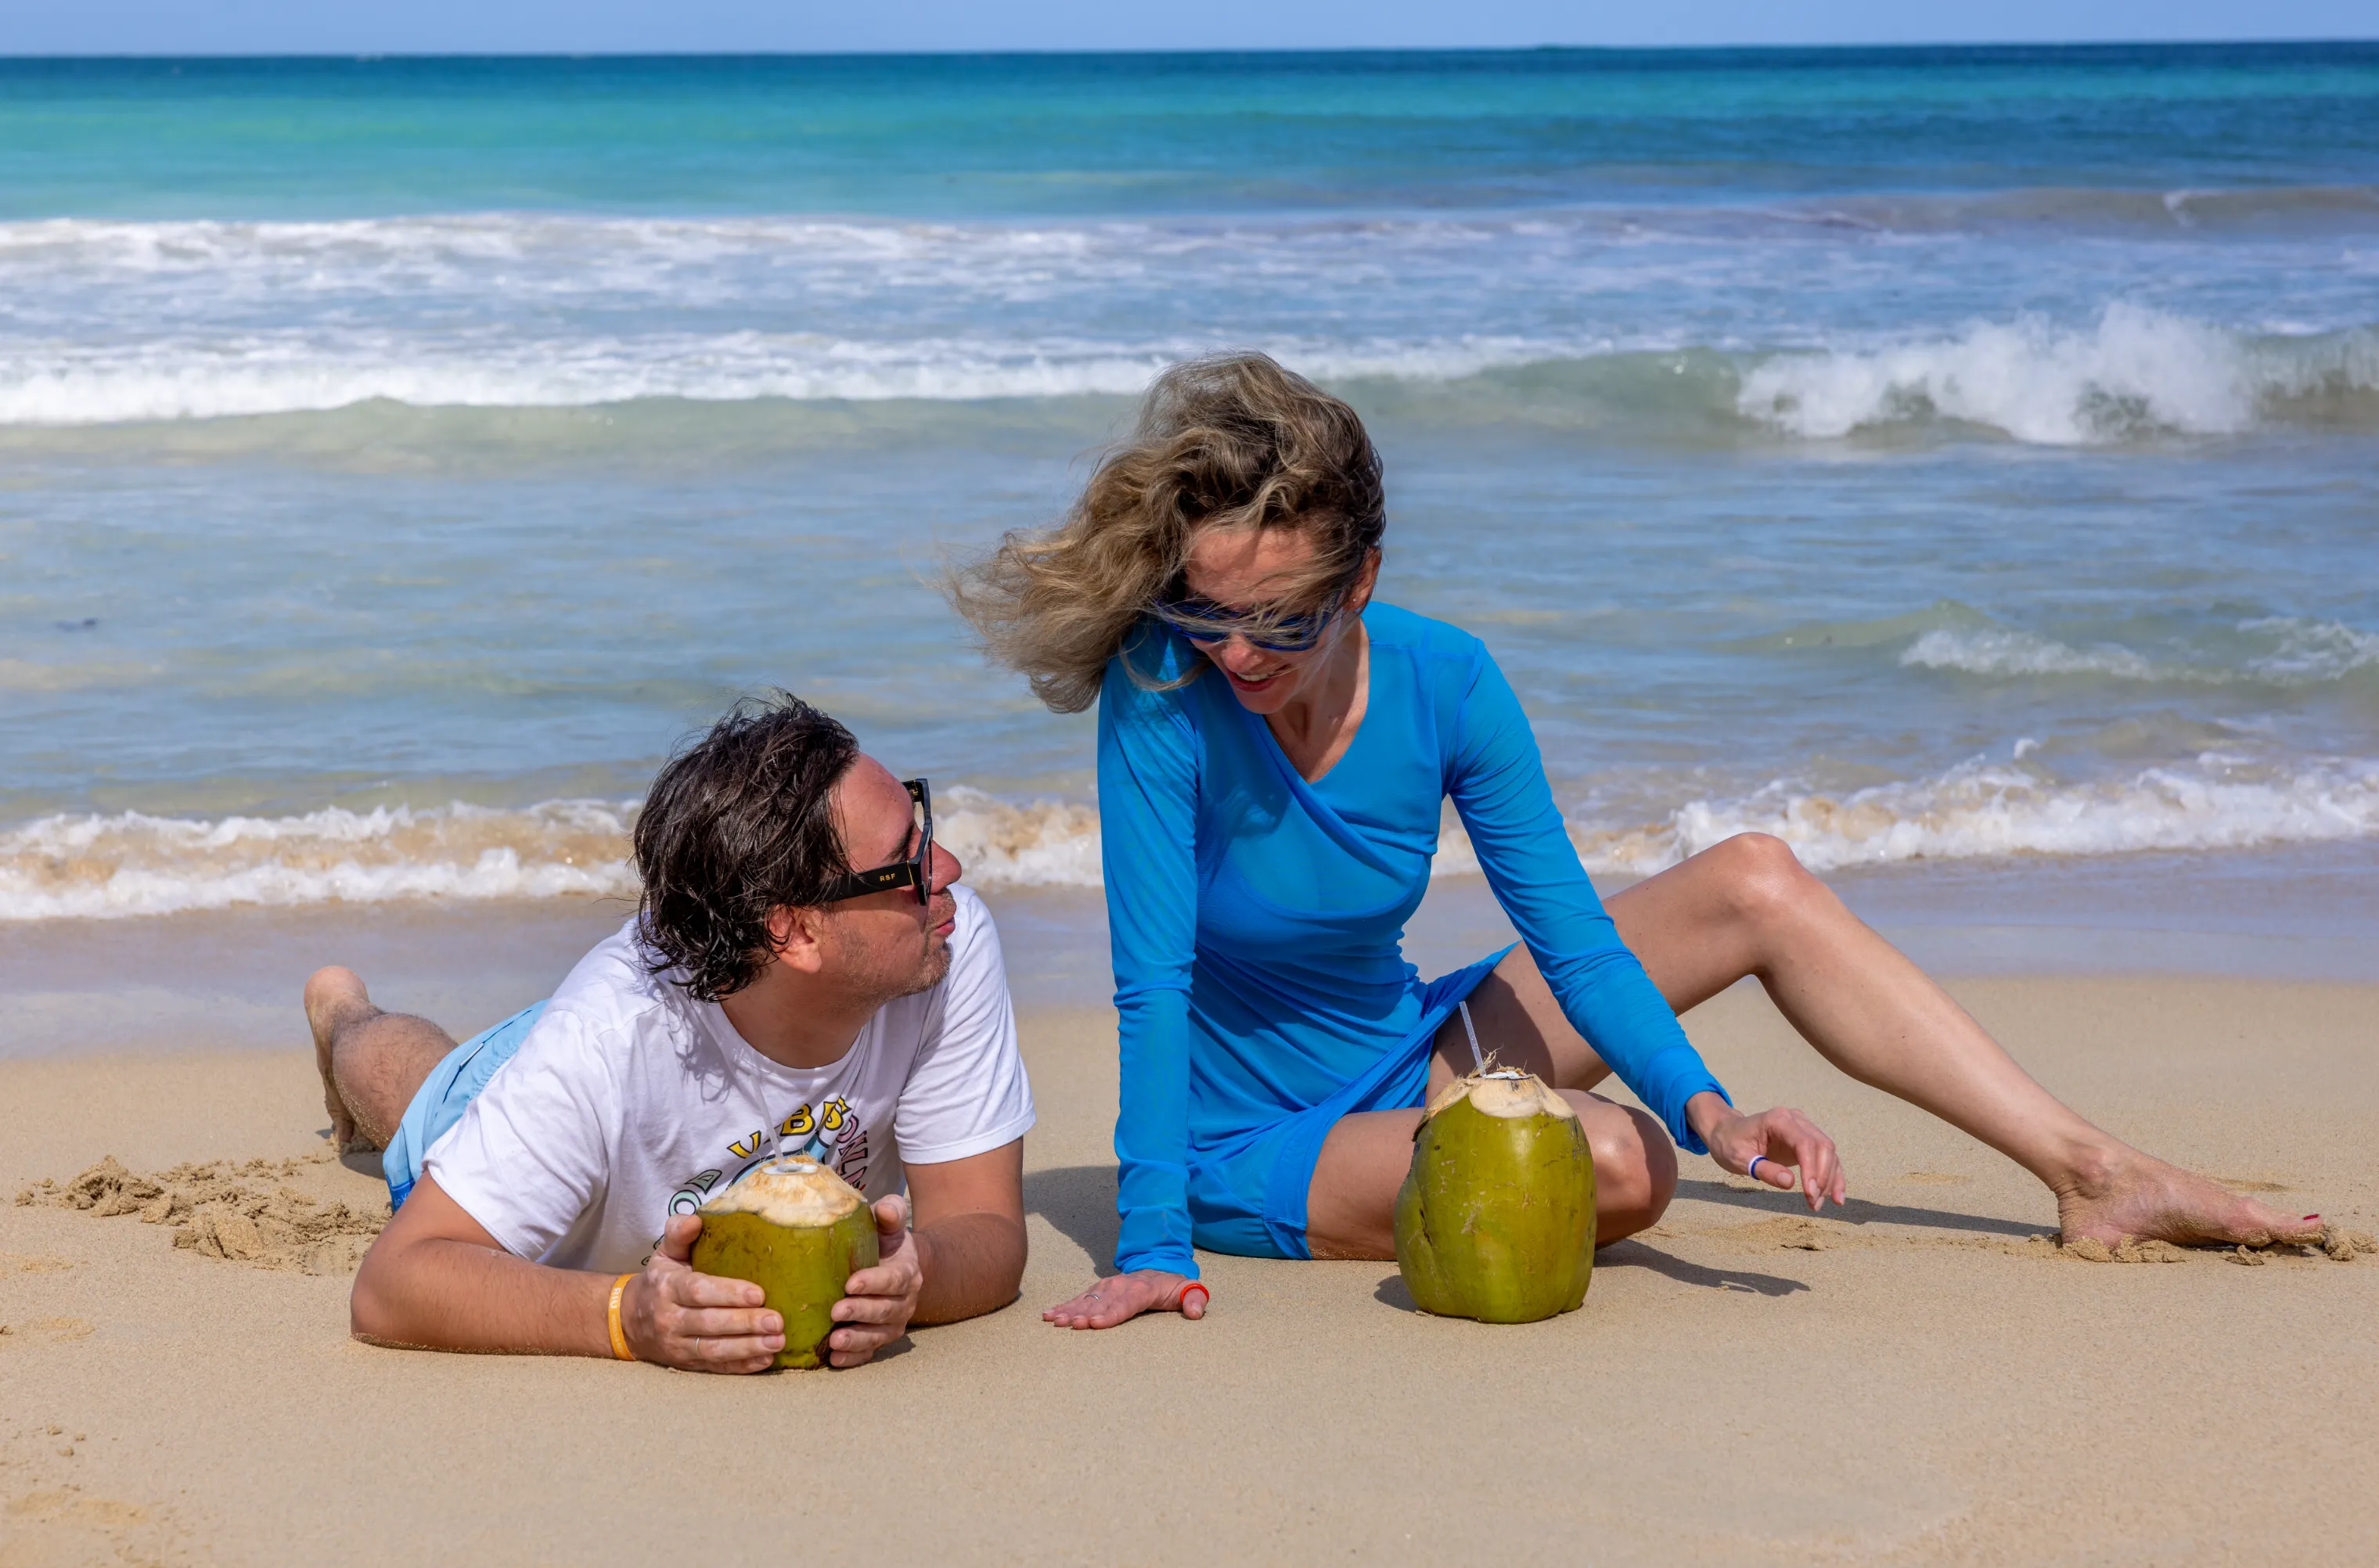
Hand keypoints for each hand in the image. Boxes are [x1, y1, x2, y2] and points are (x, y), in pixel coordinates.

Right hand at [621, 1214, 784, 1372]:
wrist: (629, 1321)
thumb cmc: (660, 1281)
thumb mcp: (664, 1254)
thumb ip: (679, 1234)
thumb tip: (695, 1220)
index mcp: (668, 1288)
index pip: (698, 1291)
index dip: (728, 1293)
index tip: (758, 1293)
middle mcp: (670, 1319)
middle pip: (710, 1323)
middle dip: (745, 1323)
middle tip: (777, 1321)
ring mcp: (678, 1345)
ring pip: (713, 1350)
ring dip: (747, 1348)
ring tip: (777, 1341)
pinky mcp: (687, 1364)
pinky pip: (715, 1368)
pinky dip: (741, 1367)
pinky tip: (765, 1360)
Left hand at [827, 1196, 925, 1367]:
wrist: (895, 1266)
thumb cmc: (884, 1241)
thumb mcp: (888, 1223)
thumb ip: (890, 1213)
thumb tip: (886, 1209)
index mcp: (907, 1272)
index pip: (894, 1280)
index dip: (874, 1283)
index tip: (850, 1283)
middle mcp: (905, 1301)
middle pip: (886, 1311)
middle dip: (861, 1312)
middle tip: (836, 1311)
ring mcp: (893, 1322)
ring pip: (879, 1335)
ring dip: (858, 1340)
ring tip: (835, 1342)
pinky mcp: (880, 1338)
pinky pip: (870, 1351)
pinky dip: (855, 1358)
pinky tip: (835, 1360)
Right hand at [1042, 1269, 1204, 1329]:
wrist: (1159, 1267)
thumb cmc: (1173, 1286)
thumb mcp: (1190, 1290)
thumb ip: (1195, 1299)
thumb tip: (1196, 1313)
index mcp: (1143, 1289)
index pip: (1126, 1303)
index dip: (1111, 1314)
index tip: (1096, 1324)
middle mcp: (1121, 1286)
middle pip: (1101, 1302)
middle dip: (1084, 1314)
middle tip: (1068, 1325)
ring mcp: (1107, 1287)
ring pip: (1087, 1299)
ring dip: (1069, 1310)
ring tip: (1054, 1320)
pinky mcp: (1098, 1289)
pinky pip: (1079, 1298)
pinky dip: (1064, 1305)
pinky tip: (1049, 1314)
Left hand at [1688, 1095, 1846, 1212]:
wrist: (1726, 1132)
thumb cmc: (1729, 1143)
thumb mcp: (1738, 1159)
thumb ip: (1763, 1169)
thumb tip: (1790, 1182)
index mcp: (1778, 1120)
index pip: (1805, 1143)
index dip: (1811, 1168)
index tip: (1810, 1193)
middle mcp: (1796, 1120)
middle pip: (1823, 1146)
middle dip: (1823, 1177)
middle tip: (1813, 1203)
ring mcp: (1804, 1129)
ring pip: (1829, 1153)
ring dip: (1829, 1180)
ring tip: (1818, 1205)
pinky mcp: (1807, 1141)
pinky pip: (1826, 1158)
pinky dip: (1833, 1177)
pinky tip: (1836, 1197)